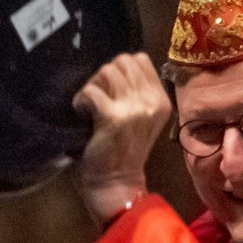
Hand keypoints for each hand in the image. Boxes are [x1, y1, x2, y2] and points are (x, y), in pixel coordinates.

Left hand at [71, 52, 169, 223]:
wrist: (116, 183)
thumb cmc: (124, 150)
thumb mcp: (140, 117)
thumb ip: (135, 91)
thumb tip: (113, 67)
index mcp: (161, 99)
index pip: (139, 59)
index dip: (120, 69)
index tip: (111, 91)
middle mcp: (152, 101)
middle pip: (122, 61)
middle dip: (104, 76)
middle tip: (98, 98)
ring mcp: (135, 108)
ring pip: (106, 71)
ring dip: (93, 86)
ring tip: (90, 107)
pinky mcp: (113, 117)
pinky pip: (91, 90)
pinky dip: (81, 100)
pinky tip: (82, 114)